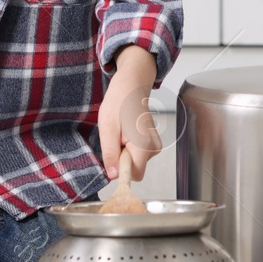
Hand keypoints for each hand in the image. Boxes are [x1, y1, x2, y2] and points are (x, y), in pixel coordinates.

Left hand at [98, 46, 161, 181]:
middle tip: (116, 139)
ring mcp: (154, 146)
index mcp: (144, 145)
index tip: (112, 157)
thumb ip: (110, 154)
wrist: (132, 86)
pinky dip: (128, 148)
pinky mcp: (152, 144)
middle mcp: (153, 147)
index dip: (120, 169)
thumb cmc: (120, 101)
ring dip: (123, 152)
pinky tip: (126, 133)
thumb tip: (113, 175)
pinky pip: (137, 156)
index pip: (134, 174)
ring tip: (120, 133)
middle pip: (133, 169)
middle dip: (120, 159)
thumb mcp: (107, 128)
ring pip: (134, 163)